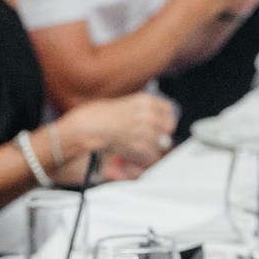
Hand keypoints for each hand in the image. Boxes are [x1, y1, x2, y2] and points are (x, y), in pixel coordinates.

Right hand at [58, 92, 176, 167]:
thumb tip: (157, 117)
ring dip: (152, 146)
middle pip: (169, 126)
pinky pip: (152, 155)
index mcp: (146, 101)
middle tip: (150, 136)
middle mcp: (149, 114)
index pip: (169, 109)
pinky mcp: (141, 147)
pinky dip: (144, 157)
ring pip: (162, 143)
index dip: (164, 117)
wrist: (88, 127)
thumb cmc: (100, 115)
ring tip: (138, 145)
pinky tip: (134, 152)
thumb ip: (143, 109)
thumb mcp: (125, 103)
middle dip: (161, 132)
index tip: (160, 122)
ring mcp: (146, 131)